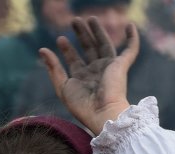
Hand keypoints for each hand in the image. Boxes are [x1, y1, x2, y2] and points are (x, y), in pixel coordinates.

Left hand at [39, 16, 138, 135]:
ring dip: (98, 31)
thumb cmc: (82, 106)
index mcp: (83, 79)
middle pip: (89, 49)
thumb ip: (53, 67)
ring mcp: (110, 68)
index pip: (75, 60)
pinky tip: (130, 25)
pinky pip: (130, 50)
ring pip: (104, 44)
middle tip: (75, 20)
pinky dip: (132, 38)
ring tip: (89, 18)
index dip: (67, 49)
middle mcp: (96, 72)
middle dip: (82, 35)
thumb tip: (42, 49)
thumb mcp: (62, 86)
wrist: (103, 114)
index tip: (60, 39)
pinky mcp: (121, 66)